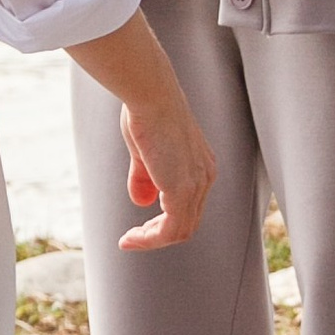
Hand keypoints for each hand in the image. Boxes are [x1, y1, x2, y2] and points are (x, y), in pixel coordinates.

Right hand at [119, 90, 217, 250]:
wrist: (150, 94)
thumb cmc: (146, 111)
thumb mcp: (144, 150)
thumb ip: (145, 177)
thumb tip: (141, 201)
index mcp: (200, 165)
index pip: (189, 205)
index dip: (164, 221)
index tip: (140, 227)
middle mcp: (205, 176)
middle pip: (187, 221)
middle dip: (158, 234)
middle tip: (132, 237)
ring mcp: (196, 184)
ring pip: (180, 231)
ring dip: (152, 240)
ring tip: (129, 240)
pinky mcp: (182, 189)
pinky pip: (171, 230)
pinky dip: (150, 240)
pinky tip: (130, 238)